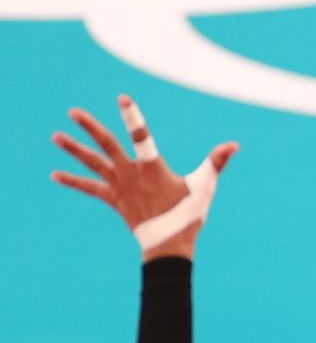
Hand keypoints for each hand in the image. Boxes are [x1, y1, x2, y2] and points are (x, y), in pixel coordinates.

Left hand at [51, 95, 237, 261]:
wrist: (169, 244)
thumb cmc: (189, 214)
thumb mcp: (204, 185)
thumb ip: (216, 162)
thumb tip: (234, 144)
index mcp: (153, 168)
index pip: (142, 137)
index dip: (133, 117)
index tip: (122, 98)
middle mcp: (131, 174)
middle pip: (107, 145)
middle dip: (90, 127)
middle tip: (72, 112)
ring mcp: (119, 187)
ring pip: (93, 164)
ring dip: (73, 150)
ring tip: (56, 136)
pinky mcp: (113, 200)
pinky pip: (90, 188)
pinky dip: (73, 181)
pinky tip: (55, 174)